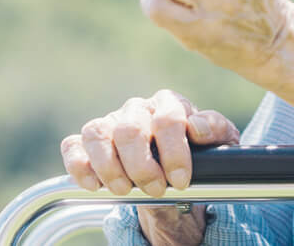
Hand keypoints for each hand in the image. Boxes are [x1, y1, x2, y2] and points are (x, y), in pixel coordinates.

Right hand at [60, 89, 238, 195]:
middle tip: (156, 189)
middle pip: (129, 128)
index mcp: (169, 104)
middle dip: (142, 165)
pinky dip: (80, 166)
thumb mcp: (221, 143)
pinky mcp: (89, 143)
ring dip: (109, 167)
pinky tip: (95, 185)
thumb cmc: (199, 153)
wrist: (177, 175)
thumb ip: (215, 130)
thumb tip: (196, 128)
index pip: (167, 118)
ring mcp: (111, 124)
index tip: (181, 179)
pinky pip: (73, 146)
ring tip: (125, 190)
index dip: (174, 151)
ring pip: (96, 133)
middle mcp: (137, 109)